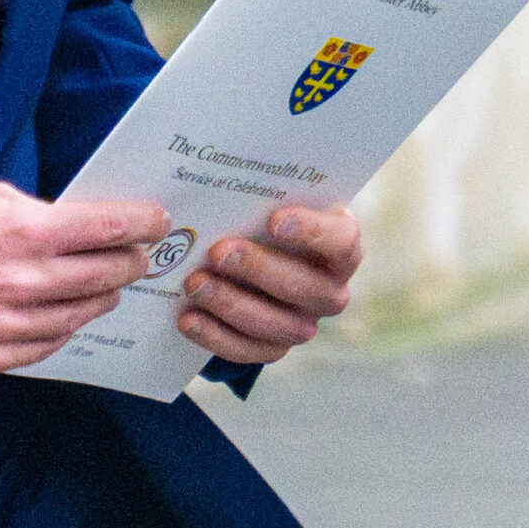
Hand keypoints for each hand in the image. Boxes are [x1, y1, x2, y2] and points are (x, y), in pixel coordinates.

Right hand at [0, 184, 163, 372]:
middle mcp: (25, 279)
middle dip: (131, 261)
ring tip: (108, 287)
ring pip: (82, 314)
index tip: (155, 222)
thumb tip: (82, 225)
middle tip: (139, 256)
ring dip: (102, 297)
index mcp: (26, 232)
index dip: (141, 224)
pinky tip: (68, 315)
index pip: (107, 228)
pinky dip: (65, 328)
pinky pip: (49, 344)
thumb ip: (40, 214)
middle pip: (105, 273)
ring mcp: (10, 322)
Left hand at [176, 203, 362, 365]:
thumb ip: (258, 194)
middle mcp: (330, 290)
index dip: (311, 232)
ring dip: (232, 304)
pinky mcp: (275, 346)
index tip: (273, 220)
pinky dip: (217, 336)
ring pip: (279, 325)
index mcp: (339, 247)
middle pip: (306, 288)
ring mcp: (305, 322)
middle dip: (259, 269)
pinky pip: (251, 350)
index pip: (341, 242)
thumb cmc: (262, 218)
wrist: (252, 257)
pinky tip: (187, 317)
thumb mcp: (266, 201)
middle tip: (218, 251)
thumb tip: (213, 177)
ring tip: (194, 282)